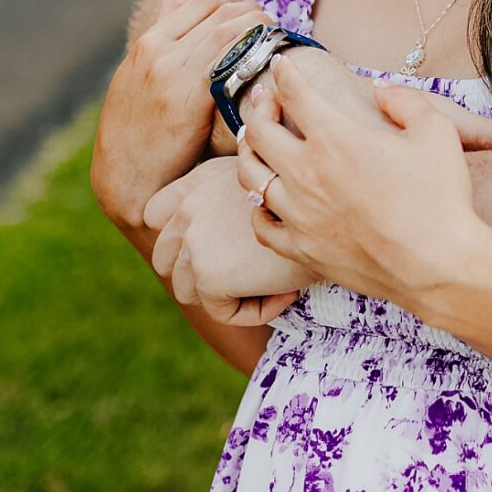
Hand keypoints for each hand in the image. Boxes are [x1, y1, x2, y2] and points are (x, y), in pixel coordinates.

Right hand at [92, 0, 265, 232]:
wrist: (124, 179)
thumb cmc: (135, 132)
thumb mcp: (135, 76)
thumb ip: (159, 34)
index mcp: (147, 45)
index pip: (202, 3)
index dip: (236, 4)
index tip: (254, 16)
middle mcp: (158, 53)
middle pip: (220, 12)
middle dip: (254, 13)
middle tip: (273, 27)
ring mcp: (172, 76)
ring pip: (229, 32)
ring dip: (261, 31)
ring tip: (277, 42)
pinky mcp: (189, 101)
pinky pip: (230, 63)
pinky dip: (254, 55)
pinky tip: (270, 64)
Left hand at [141, 158, 307, 323]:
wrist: (335, 212)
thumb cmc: (317, 202)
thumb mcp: (268, 185)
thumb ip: (234, 204)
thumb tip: (226, 245)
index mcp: (200, 180)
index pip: (156, 215)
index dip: (180, 241)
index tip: (220, 250)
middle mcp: (190, 206)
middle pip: (165, 260)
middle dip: (204, 275)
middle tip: (251, 274)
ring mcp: (194, 239)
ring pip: (189, 291)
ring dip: (231, 295)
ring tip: (272, 282)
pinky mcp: (208, 273)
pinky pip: (221, 312)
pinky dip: (254, 311)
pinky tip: (285, 292)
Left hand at [236, 55, 491, 312]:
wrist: (440, 265)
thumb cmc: (442, 197)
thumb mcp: (437, 130)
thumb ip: (405, 100)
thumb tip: (380, 89)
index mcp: (334, 137)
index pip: (293, 93)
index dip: (283, 73)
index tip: (280, 65)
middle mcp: (306, 173)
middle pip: (259, 132)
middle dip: (259, 108)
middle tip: (266, 101)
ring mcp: (298, 214)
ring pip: (251, 176)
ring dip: (250, 154)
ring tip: (255, 145)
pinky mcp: (302, 248)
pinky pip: (262, 224)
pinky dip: (259, 208)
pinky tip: (267, 200)